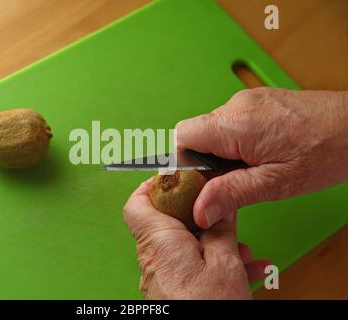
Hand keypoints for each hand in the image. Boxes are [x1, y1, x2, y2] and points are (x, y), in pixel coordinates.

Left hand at [123, 179, 269, 299]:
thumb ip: (220, 231)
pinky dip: (213, 264)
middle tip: (223, 215)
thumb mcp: (225, 264)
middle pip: (168, 222)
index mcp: (159, 241)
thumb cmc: (207, 308)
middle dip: (200, 217)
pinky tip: (245, 268)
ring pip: (185, 247)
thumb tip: (220, 208)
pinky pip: (190, 268)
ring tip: (243, 248)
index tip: (179, 179)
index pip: (138, 203)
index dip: (154, 187)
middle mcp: (154, 258)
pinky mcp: (173, 291)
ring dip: (213, 243)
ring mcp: (163, 277)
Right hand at [175, 88, 347, 227]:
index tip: (195, 183)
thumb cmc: (327, 151)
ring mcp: (246, 100)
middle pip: (194, 134)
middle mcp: (236, 106)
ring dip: (221, 153)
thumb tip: (199, 210)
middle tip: (230, 181)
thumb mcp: (277, 183)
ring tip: (250, 169)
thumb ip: (232, 193)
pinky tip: (258, 155)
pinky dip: (234, 142)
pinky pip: (230, 123)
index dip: (180, 162)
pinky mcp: (256, 101)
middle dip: (203, 162)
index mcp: (235, 125)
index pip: (181, 137)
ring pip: (212, 129)